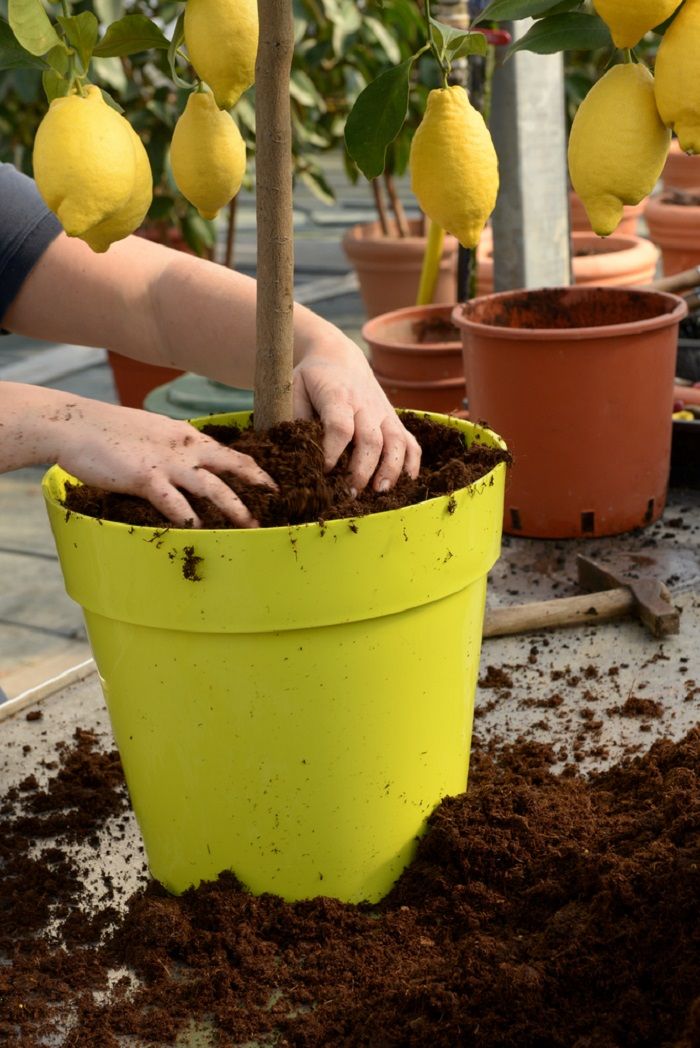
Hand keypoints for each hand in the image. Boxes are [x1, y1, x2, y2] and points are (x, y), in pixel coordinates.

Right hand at [48, 397, 275, 527]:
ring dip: (235, 508)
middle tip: (279, 502)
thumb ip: (173, 447)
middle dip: (258, 485)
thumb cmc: (110, 432)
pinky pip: (174, 502)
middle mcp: (184, 447)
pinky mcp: (145, 478)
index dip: (255, 468)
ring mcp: (167, 463)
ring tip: (252, 525)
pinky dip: (189, 518)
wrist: (75, 424)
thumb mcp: (152, 432)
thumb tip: (188, 463)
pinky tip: (200, 533)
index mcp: (186, 436)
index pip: (230, 452)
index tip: (273, 484)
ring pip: (212, 487)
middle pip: (232, 466)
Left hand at [293, 332, 421, 492]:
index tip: (324, 471)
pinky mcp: (394, 420)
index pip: (340, 426)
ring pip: (395, 442)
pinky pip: (411, 442)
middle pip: (370, 439)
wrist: (339, 357)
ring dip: (391, 469)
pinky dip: (412, 464)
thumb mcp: (293, 389)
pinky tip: (404, 484)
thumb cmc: (312, 379)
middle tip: (350, 493)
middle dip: (362, 469)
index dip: (333, 452)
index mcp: (338, 396)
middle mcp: (365, 405)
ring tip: (380, 493)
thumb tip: (297, 453)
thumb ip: (295, 418)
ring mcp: (384, 413)